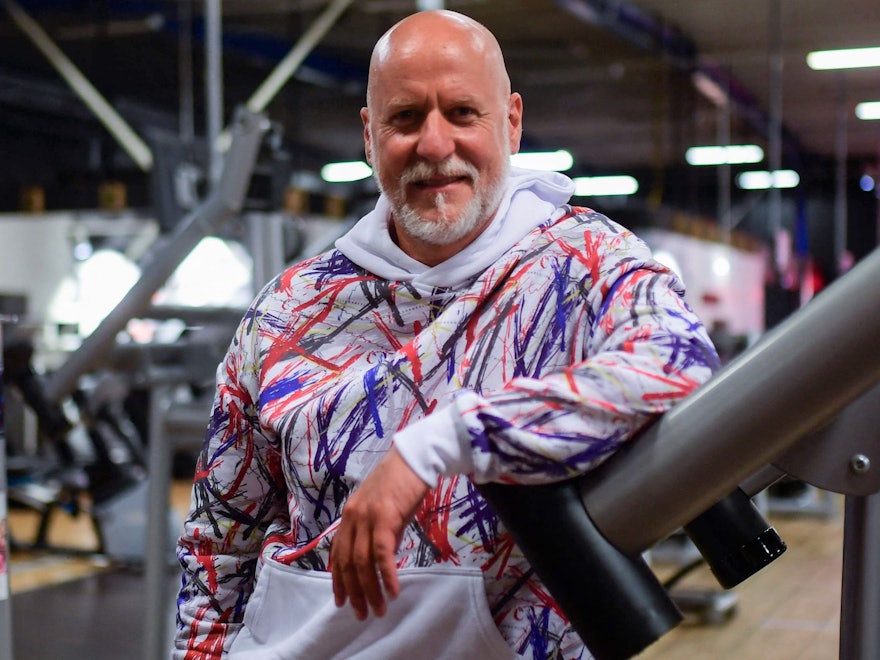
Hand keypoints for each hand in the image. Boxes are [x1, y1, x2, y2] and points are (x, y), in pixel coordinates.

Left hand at [331, 445, 429, 619]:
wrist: (415, 457)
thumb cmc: (403, 482)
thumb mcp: (385, 509)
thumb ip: (379, 532)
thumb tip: (382, 560)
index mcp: (350, 515)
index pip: (338, 553)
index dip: (338, 580)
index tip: (341, 601)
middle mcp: (352, 517)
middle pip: (347, 563)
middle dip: (354, 592)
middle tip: (362, 613)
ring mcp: (367, 517)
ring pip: (362, 562)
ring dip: (370, 590)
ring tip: (379, 609)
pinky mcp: (384, 518)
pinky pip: (381, 554)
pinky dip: (386, 575)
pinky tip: (393, 591)